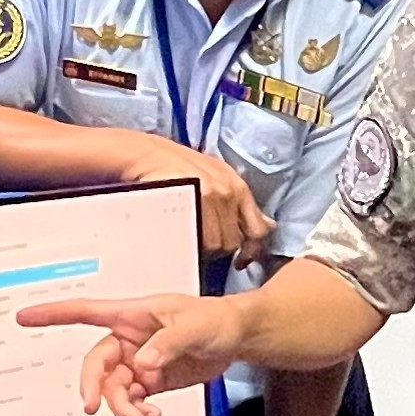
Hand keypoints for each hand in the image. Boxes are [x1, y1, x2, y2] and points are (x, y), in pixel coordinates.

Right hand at [17, 292, 248, 415]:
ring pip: (114, 389)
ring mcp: (139, 362)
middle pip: (96, 365)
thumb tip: (143, 363)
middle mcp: (129, 339)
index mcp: (132, 315)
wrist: (238, 339)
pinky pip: (133, 401)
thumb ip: (169, 343)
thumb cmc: (217, 320)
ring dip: (123, 408)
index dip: (53, 314)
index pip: (85, 312)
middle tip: (95, 408)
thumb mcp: (196, 326)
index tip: (25, 317)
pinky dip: (138, 413)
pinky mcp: (151, 381)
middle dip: (94, 387)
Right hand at [127, 137, 269, 261]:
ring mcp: (207, 196)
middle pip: (232, 242)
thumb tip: (267, 226)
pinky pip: (195, 238)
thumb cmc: (181, 168)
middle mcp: (227, 192)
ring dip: (202, 248)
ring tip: (188, 239)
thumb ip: (242, 205)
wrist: (147, 153)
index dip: (251, 251)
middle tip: (201, 244)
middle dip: (219, 250)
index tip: (240, 262)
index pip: (258, 230)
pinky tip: (180, 238)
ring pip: (214, 245)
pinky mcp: (187, 202)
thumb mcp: (217, 179)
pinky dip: (189, 243)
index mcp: (238, 188)